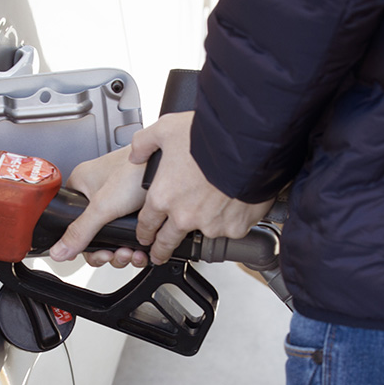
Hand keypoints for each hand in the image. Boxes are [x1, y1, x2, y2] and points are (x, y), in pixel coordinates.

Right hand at [49, 146, 147, 266]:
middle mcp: (98, 193)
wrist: (172, 165)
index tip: (98, 253)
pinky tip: (141, 249)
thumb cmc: (138, 170)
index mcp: (81, 186)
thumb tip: (59, 251)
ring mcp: (118, 202)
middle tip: (117, 254)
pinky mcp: (137, 208)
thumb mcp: (103, 206)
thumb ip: (80, 231)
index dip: (83, 245)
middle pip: (94, 236)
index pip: (72, 223)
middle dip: (108, 251)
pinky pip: (130, 234)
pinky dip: (136, 247)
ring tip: (132, 252)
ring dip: (123, 252)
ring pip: (114, 238)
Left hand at [130, 111, 273, 263]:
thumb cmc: (208, 137)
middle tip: (160, 255)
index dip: (144, 232)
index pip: (146, 224)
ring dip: (203, 226)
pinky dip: (231, 220)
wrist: (248, 145)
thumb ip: (145, 143)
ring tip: (211, 213)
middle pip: (166, 242)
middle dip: (161, 251)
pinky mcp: (234, 228)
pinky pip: (231, 229)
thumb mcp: (166, 129)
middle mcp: (183, 216)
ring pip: (202, 233)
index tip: (145, 236)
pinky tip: (234, 204)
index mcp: (163, 197)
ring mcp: (210, 225)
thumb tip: (136, 153)